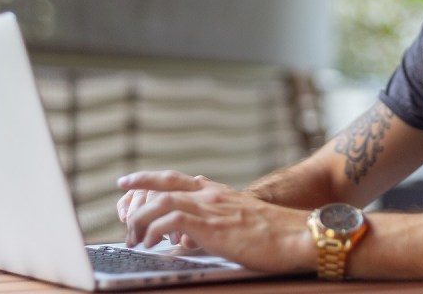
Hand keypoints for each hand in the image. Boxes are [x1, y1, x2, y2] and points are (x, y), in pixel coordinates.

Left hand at [117, 170, 313, 272]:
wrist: (299, 235)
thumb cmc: (278, 235)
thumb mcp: (244, 220)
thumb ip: (221, 220)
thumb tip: (199, 233)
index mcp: (219, 192)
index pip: (177, 179)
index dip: (149, 179)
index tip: (128, 182)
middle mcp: (212, 195)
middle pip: (164, 185)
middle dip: (137, 194)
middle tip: (122, 212)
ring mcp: (211, 208)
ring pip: (161, 202)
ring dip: (141, 219)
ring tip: (134, 237)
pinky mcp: (212, 225)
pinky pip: (171, 221)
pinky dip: (155, 230)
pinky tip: (150, 243)